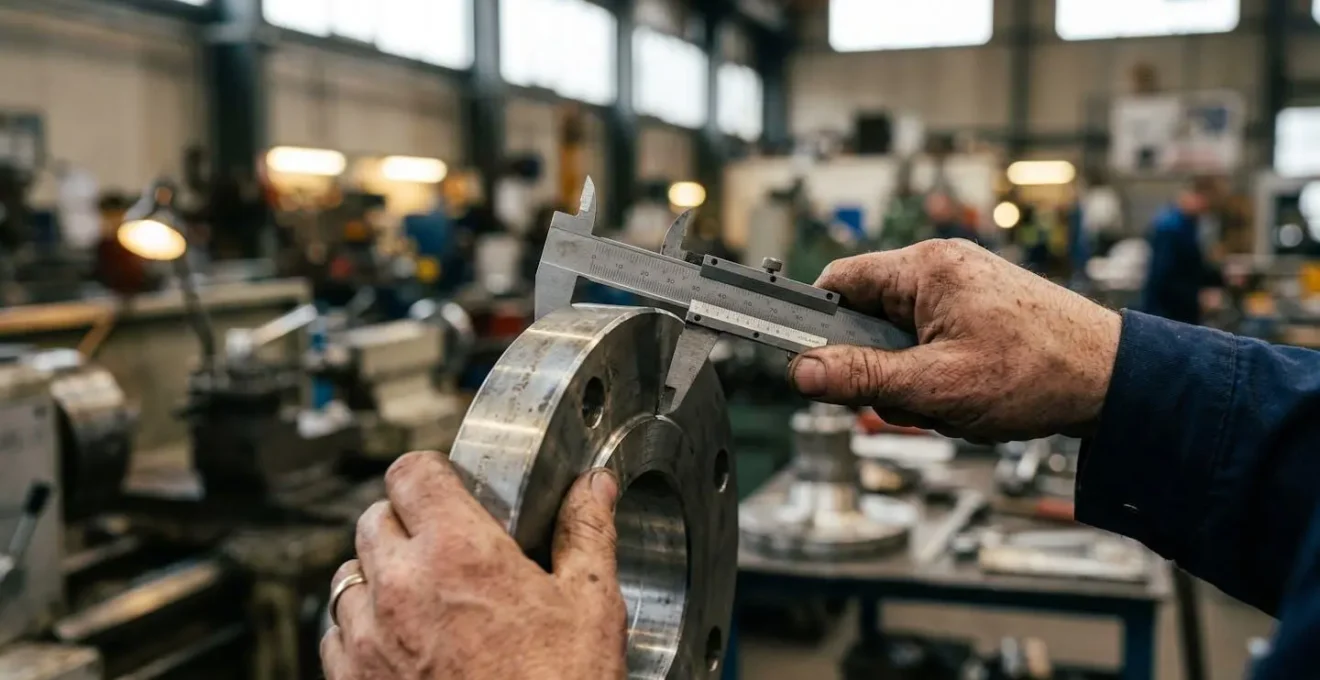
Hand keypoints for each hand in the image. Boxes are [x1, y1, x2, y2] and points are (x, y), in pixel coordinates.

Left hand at [321, 451, 625, 679]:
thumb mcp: (591, 605)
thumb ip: (586, 533)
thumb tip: (592, 488)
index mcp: (459, 552)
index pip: (411, 472)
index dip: (432, 475)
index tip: (451, 489)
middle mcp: (400, 588)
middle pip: (374, 519)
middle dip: (406, 524)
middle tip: (446, 548)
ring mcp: (368, 641)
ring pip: (348, 578)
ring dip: (378, 578)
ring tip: (423, 600)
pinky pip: (335, 638)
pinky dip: (360, 633)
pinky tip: (402, 646)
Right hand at [789, 239, 1120, 440]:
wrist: (1114, 380)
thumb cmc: (1040, 373)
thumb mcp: (937, 386)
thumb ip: (863, 378)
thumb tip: (803, 372)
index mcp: (927, 267)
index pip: (838, 282)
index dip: (818, 326)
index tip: (811, 361)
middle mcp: (943, 266)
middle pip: (868, 317)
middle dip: (881, 368)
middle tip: (914, 396)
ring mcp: (963, 287)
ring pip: (899, 338)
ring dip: (914, 380)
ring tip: (953, 399)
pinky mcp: (979, 309)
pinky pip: (930, 343)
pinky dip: (938, 375)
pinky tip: (968, 394)